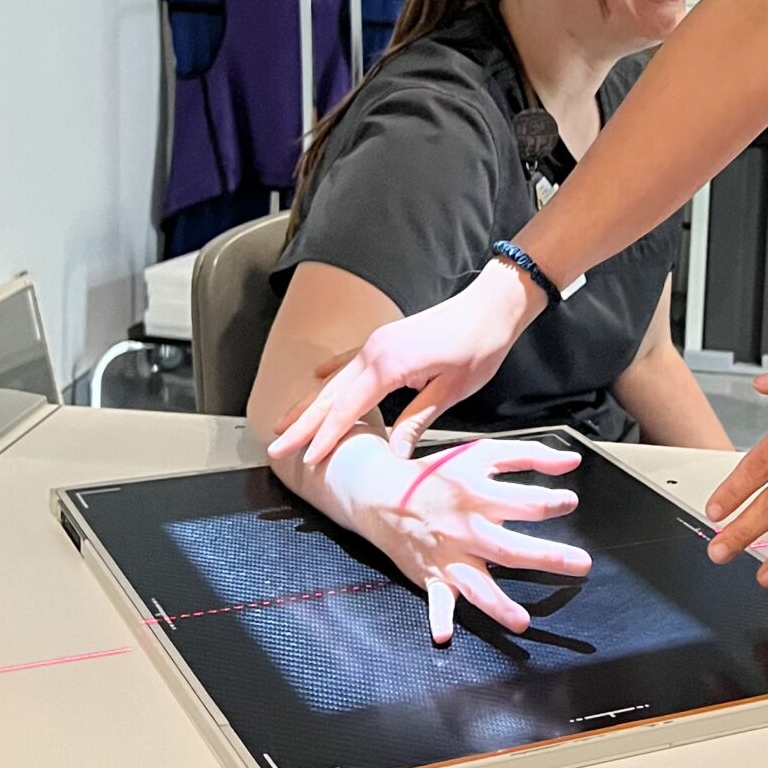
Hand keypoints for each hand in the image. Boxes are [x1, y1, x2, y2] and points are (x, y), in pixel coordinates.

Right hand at [266, 261, 542, 471]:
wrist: (491, 306)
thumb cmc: (478, 346)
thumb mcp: (451, 390)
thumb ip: (417, 421)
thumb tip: (394, 454)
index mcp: (388, 366)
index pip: (347, 410)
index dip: (325, 438)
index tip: (306, 460)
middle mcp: (374, 352)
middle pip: (330, 396)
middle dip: (302, 424)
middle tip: (276, 448)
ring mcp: (377, 343)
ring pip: (335, 380)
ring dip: (310, 403)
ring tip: (286, 424)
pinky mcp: (386, 339)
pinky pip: (349, 360)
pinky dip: (331, 373)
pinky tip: (315, 379)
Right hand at [318, 432, 586, 642]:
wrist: (382, 493)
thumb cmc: (439, 473)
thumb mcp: (482, 453)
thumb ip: (529, 455)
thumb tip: (573, 461)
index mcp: (478, 495)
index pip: (523, 502)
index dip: (550, 503)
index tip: (570, 503)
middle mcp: (464, 528)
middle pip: (508, 547)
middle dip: (545, 557)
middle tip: (581, 564)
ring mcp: (447, 556)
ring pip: (475, 583)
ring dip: (497, 604)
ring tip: (522, 623)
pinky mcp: (431, 576)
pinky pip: (435, 599)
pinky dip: (438, 617)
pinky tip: (444, 636)